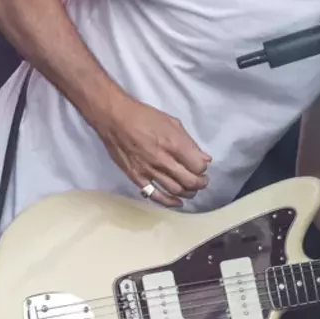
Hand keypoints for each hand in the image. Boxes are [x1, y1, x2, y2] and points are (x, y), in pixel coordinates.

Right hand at [93, 98, 210, 207]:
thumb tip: (205, 158)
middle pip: (189, 181)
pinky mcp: (136, 177)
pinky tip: (177, 202)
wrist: (114, 119)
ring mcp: (148, 170)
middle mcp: (162, 159)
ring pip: (175, 190)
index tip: (201, 166)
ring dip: (188, 193)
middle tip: (201, 181)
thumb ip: (189, 142)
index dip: (203, 168)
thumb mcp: (171, 122)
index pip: (198, 166)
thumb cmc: (144, 116)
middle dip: (200, 183)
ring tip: (191, 190)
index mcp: (173, 143)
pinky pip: (154, 195)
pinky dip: (168, 202)